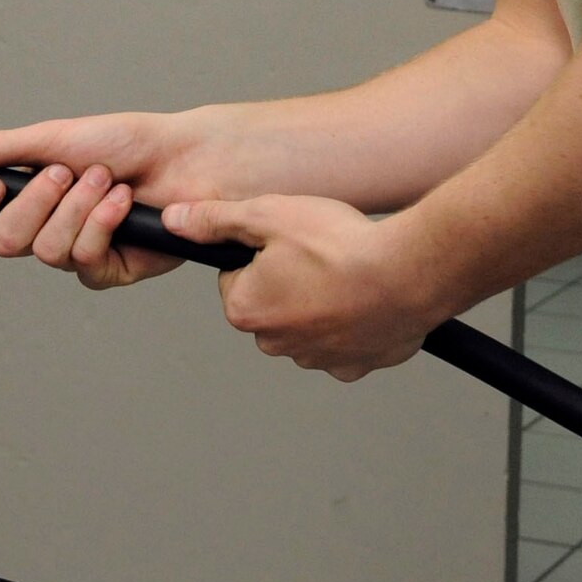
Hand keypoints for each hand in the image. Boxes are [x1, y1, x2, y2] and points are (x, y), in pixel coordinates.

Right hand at [0, 113, 220, 289]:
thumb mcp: (56, 136)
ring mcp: (76, 250)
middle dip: (38, 201)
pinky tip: (123, 204)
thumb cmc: (131, 141)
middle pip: (5, 242)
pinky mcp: (109, 269)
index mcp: (27, 195)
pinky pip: (85, 262)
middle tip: (66, 173)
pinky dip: (104, 224)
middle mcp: (47, 226)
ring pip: (46, 252)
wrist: (186, 157)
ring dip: (78, 207)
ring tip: (106, 180)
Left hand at [162, 196, 443, 381]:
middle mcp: (274, 342)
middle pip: (272, 302)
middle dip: (291, 279)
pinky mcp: (354, 366)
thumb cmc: (340, 245)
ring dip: (322, 302)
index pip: (237, 276)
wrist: (408, 273)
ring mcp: (316, 359)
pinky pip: (346, 342)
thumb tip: (174, 220)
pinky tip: (369, 297)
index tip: (290, 240)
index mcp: (245, 307)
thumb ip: (216, 219)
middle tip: (322, 252)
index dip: (262, 251)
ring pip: (309, 323)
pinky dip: (355, 321)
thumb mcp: (269, 214)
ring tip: (349, 271)